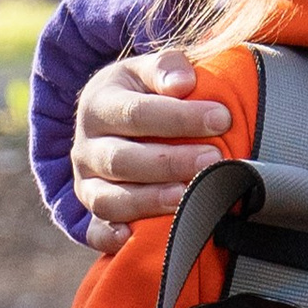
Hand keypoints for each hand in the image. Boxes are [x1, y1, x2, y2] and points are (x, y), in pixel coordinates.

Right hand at [71, 49, 227, 253]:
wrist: (113, 120)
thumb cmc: (144, 94)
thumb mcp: (150, 71)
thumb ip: (167, 69)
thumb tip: (183, 83)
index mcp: (98, 105)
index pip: (137, 113)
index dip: (180, 118)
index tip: (222, 118)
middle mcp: (85, 147)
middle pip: (123, 160)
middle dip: (171, 163)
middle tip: (213, 161)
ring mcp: (86, 183)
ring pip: (110, 199)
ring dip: (151, 200)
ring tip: (189, 197)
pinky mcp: (91, 213)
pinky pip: (94, 230)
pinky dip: (109, 237)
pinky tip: (132, 237)